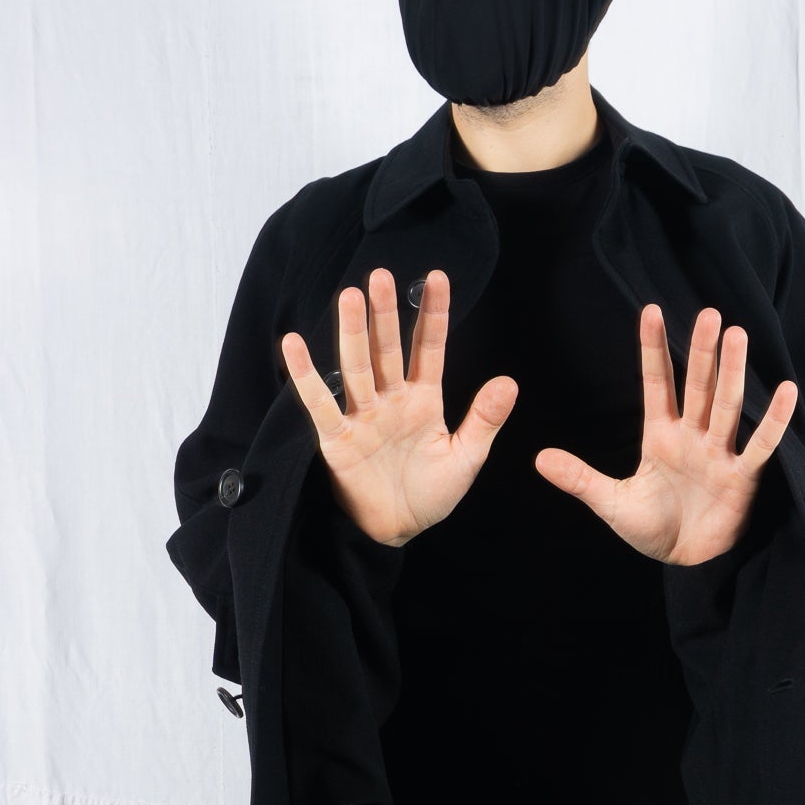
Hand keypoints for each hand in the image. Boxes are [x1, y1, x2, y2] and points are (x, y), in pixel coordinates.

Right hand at [282, 268, 517, 545]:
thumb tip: (510, 382)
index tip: (437, 277)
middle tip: (380, 274)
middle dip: (385, 313)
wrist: (397, 530)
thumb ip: (484, 419)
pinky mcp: (337, 440)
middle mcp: (391, 400)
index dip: (434, 315)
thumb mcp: (467, 457)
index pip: (429, 349)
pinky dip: (306, 376)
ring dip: (353, 333)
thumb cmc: (431, 493)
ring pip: (357, 368)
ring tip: (349, 296)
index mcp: (424, 400)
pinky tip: (293, 345)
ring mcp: (363, 417)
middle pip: (388, 349)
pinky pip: (320, 404)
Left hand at [534, 303, 797, 563]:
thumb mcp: (611, 503)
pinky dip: (773, 421)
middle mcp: (692, 437)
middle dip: (702, 351)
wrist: (683, 563)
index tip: (651, 310)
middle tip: (709, 313)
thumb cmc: (651, 529)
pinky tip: (786, 390)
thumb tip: (538, 459)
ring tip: (738, 335)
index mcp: (660, 436)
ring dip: (733, 373)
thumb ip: (580, 478)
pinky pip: (760, 445)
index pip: (657, 383)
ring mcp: (719, 454)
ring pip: (726, 406)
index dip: (654, 349)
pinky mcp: (742, 478)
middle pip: (698, 386)